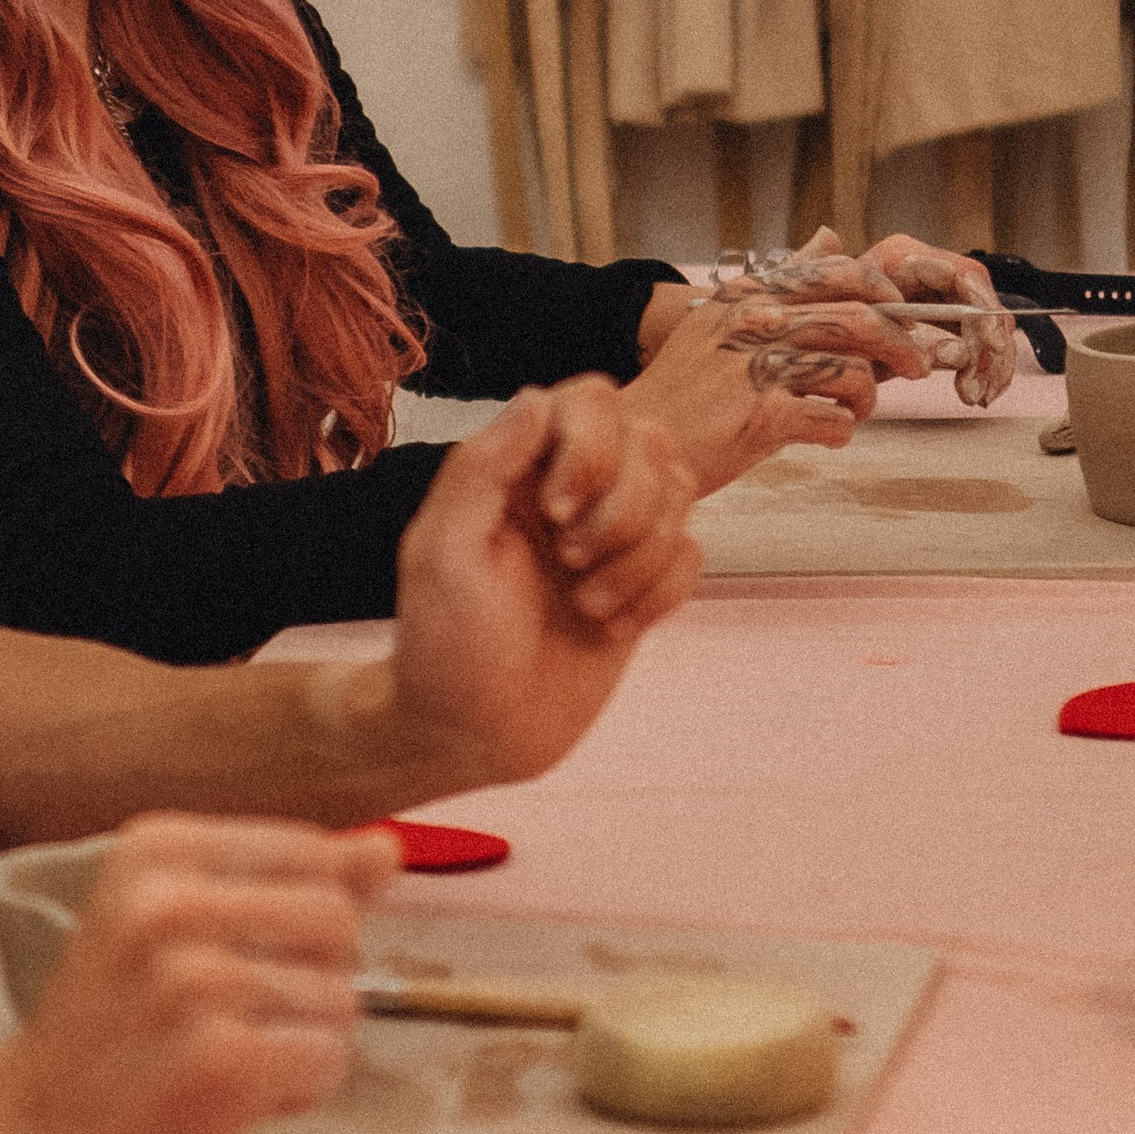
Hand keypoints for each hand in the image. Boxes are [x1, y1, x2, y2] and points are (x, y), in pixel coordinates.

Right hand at [0, 813, 397, 1133]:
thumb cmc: (101, 1040)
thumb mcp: (170, 927)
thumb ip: (285, 882)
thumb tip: (386, 850)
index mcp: (156, 849)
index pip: (314, 854)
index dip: (303, 925)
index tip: (240, 962)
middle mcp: (170, 901)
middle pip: (338, 922)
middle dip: (312, 983)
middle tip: (235, 1022)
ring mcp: (192, 979)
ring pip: (339, 1000)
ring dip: (299, 1046)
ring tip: (219, 1064)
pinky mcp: (217, 1059)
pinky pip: (324, 1060)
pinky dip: (294, 1091)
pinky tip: (230, 1100)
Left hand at [382, 376, 700, 798]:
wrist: (476, 735)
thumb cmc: (445, 648)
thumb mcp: (441, 553)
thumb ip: (482, 467)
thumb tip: (536, 398)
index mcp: (515, 468)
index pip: (591, 400)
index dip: (591, 448)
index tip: (553, 513)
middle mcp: (569, 490)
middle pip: (650, 442)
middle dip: (623, 508)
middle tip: (569, 562)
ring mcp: (611, 537)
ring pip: (681, 494)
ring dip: (641, 556)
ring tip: (586, 603)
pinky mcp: (642, 584)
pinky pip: (693, 553)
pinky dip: (660, 592)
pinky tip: (611, 627)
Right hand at [623, 281, 932, 488]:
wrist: (636, 436)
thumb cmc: (684, 384)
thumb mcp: (724, 316)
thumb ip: (781, 279)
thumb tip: (829, 235)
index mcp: (748, 295)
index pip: (836, 273)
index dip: (882, 291)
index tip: (898, 313)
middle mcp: (754, 323)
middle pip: (861, 321)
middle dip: (902, 346)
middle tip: (916, 366)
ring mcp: (759, 369)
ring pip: (854, 374)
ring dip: (866, 398)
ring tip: (854, 410)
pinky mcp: (763, 417)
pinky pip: (834, 421)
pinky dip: (839, 431)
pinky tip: (827, 435)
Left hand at [788, 222, 1019, 407]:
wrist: (804, 342)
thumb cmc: (821, 329)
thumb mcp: (846, 329)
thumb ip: (890, 330)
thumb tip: (953, 349)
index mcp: (901, 259)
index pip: (963, 274)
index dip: (982, 308)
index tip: (990, 345)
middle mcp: (927, 271)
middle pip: (981, 302)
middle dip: (988, 345)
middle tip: (978, 383)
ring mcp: (938, 297)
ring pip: (987, 326)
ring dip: (989, 364)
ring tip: (973, 394)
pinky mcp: (944, 325)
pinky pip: (978, 344)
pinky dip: (982, 370)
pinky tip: (975, 394)